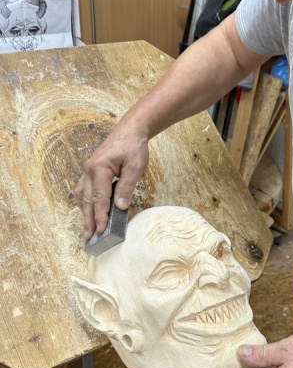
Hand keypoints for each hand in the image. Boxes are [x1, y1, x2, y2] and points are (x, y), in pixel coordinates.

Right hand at [74, 120, 149, 239]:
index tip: (102, 231)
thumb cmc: (133, 147)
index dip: (101, 216)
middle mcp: (89, 169)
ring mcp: (88, 169)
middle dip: (88, 219)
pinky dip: (85, 202)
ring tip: (87, 228)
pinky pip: (84, 189)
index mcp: (99, 168)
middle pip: (86, 199)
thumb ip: (127, 187)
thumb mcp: (135, 167)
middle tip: (89, 237)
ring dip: (84, 212)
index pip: (99, 198)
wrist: (130, 130)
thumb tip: (120, 207)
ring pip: (82, 195)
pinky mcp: (90, 170)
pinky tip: (88, 211)